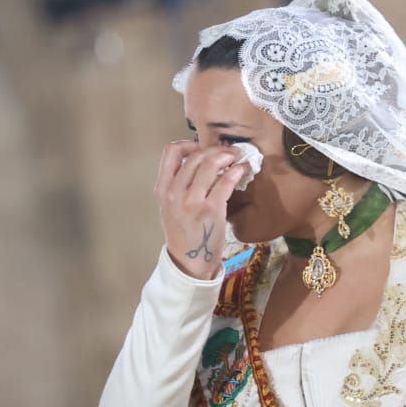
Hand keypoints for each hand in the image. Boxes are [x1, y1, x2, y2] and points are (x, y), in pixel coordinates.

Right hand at [155, 142, 246, 279]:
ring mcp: (192, 201)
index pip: (170, 152)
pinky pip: (226, 181)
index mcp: (162, 189)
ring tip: (236, 157)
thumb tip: (198, 160)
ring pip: (210, 164)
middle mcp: (174, 192)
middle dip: (215, 149)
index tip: (202, 149)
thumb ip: (177, 184)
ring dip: (227, 156)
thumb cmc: (182, 232)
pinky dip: (237, 170)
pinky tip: (243, 169)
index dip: (189, 144)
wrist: (189, 262)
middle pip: (195, 155)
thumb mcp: (170, 207)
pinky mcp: (211, 209)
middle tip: (228, 152)